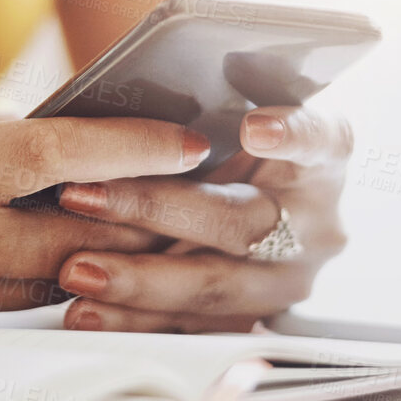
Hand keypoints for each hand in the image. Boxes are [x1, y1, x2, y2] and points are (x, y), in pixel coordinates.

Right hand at [0, 95, 204, 323]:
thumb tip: (57, 137)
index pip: (53, 157)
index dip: (132, 150)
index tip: (191, 142)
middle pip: (77, 238)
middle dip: (149, 217)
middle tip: (212, 195)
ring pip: (55, 283)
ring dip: (114, 257)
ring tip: (171, 227)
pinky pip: (13, 310)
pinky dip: (55, 284)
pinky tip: (88, 260)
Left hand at [49, 106, 352, 331]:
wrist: (237, 200)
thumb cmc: (224, 141)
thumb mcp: (235, 109)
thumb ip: (216, 100)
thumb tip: (183, 74)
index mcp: (324, 160)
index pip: (320, 141)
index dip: (291, 135)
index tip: (252, 129)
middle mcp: (317, 223)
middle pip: (242, 221)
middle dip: (155, 208)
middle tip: (86, 196)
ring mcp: (287, 279)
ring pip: (215, 285)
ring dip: (138, 279)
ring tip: (76, 269)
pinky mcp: (248, 320)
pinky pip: (190, 326)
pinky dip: (132, 320)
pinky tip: (85, 312)